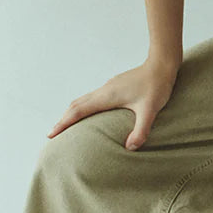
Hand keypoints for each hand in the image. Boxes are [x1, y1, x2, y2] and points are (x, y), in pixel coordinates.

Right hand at [47, 59, 180, 150]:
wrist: (162, 65)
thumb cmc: (157, 86)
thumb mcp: (150, 110)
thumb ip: (141, 129)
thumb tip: (130, 148)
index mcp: (107, 96)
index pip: (78, 111)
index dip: (64, 123)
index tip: (51, 134)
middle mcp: (103, 91)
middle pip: (75, 105)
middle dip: (63, 120)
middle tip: (53, 134)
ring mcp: (108, 87)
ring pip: (83, 100)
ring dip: (72, 113)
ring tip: (67, 126)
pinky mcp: (114, 86)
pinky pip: (92, 98)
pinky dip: (83, 107)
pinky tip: (89, 115)